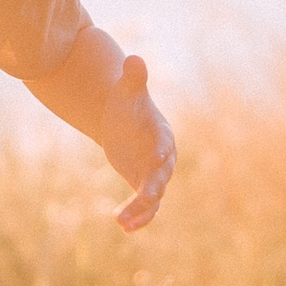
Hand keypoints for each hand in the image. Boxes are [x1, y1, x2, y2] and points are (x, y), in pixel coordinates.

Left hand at [98, 56, 175, 231]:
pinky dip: (136, 217)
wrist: (122, 120)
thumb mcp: (127, 91)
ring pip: (152, 197)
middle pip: (160, 176)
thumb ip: (133, 78)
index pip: (164, 143)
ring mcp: (153, 174)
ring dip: (140, 211)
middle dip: (152, 188)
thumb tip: (134, 58)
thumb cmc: (127, 102)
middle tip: (144, 198)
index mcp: (161, 134)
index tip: (159, 157)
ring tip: (122, 223)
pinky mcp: (142, 185)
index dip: (162, 149)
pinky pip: (144, 206)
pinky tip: (122, 226)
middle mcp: (162, 158)